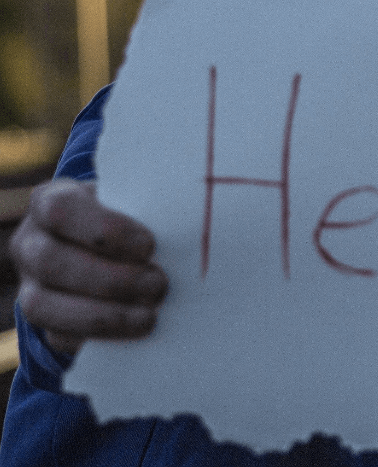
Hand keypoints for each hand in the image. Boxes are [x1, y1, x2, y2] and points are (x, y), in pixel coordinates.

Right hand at [10, 179, 167, 353]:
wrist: (107, 250)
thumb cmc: (128, 218)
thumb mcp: (132, 204)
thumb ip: (146, 211)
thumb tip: (188, 227)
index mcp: (50, 201)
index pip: (61, 210)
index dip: (105, 230)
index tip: (149, 245)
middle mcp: (30, 243)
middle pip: (52, 262)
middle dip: (111, 279)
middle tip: (159, 285)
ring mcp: (29, 285)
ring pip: (44, 306)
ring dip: (104, 314)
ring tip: (151, 315)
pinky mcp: (42, 322)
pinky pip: (58, 337)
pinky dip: (100, 337)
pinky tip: (135, 330)